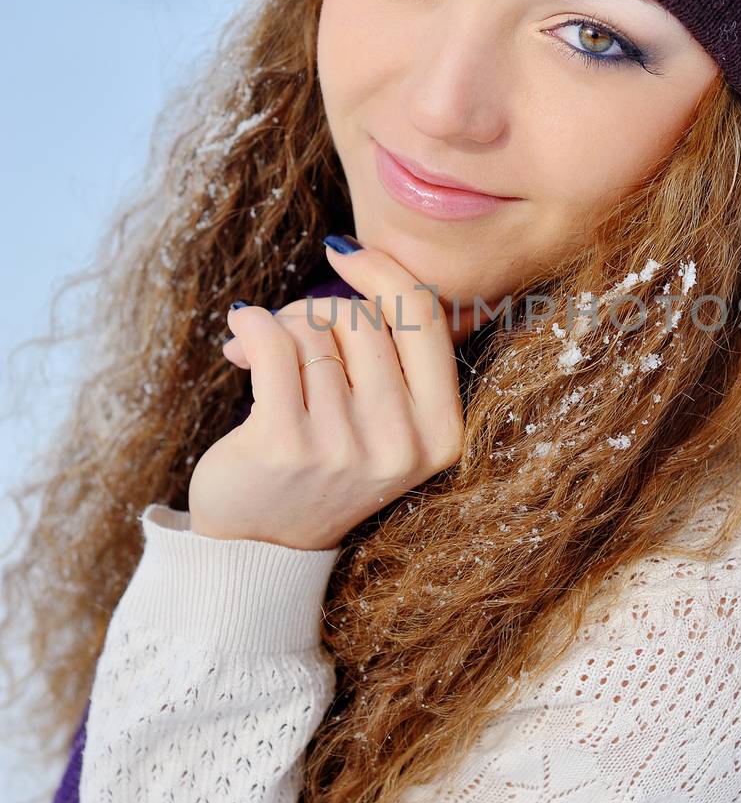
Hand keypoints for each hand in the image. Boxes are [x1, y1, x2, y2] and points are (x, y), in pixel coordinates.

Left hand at [188, 242, 464, 549]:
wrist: (258, 550)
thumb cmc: (322, 463)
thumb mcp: (383, 419)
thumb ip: (387, 350)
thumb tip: (343, 254)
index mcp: (440, 433)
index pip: (425, 317)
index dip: (384, 271)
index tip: (343, 252)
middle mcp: (400, 443)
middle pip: (360, 317)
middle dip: (316, 311)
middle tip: (291, 340)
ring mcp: (343, 448)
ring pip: (311, 330)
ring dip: (279, 331)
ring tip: (266, 365)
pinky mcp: (284, 445)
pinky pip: (270, 342)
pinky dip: (248, 327)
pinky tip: (237, 337)